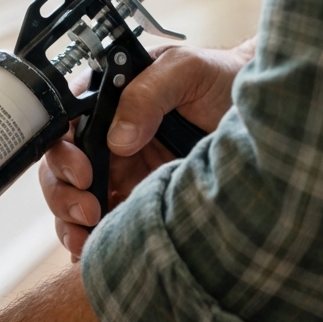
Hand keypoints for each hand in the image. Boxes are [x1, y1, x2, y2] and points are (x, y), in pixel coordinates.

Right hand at [38, 39, 254, 258]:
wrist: (263, 112)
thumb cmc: (223, 79)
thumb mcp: (186, 70)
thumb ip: (146, 93)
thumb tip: (116, 139)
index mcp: (106, 104)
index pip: (65, 129)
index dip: (64, 154)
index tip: (84, 173)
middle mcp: (105, 139)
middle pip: (59, 171)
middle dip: (64, 195)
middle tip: (88, 211)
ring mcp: (118, 172)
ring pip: (72, 202)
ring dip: (70, 224)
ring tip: (86, 240)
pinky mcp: (134, 199)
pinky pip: (100, 224)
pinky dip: (89, 240)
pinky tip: (92, 252)